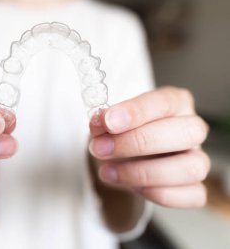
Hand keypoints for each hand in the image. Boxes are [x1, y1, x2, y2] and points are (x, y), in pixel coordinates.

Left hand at [89, 86, 209, 207]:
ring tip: (108, 172)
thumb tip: (100, 124)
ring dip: (144, 172)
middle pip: (188, 132)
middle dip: (139, 142)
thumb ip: (105, 121)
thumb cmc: (119, 133)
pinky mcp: (195, 188)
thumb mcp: (107, 122)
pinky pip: (193, 195)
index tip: (108, 122)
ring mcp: (197, 160)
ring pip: (192, 167)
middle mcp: (192, 129)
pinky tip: (133, 187)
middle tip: (101, 149)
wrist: (118, 158)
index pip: (164, 102)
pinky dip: (159, 194)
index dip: (135, 112)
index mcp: (176, 102)